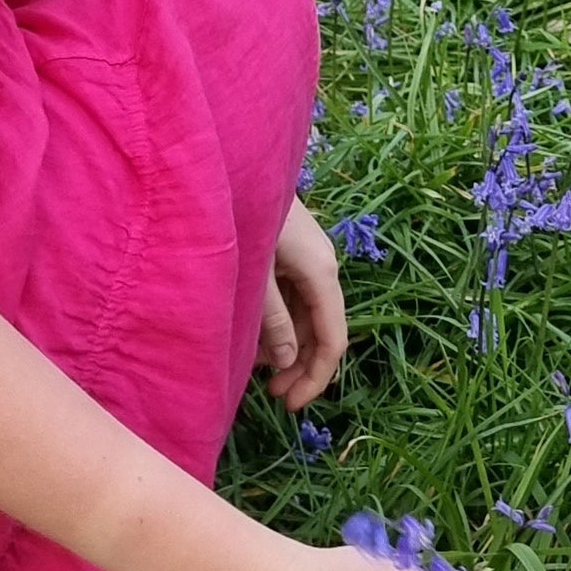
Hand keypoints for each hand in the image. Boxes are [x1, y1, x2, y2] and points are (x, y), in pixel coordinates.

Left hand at [256, 196, 345, 413]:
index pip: (333, 339)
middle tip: (272, 396)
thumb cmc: (245, 215)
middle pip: (322, 330)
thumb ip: (272, 319)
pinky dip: (281, 321)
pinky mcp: (293, 252)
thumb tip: (285, 361)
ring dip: (288, 346)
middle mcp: (323, 267)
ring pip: (308, 316)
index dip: (316, 377)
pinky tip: (257, 335)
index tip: (290, 405)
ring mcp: (309, 259)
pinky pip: (295, 297)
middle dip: (300, 366)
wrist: (238, 164)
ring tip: (257, 368)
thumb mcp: (256, 274)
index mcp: (322, 273)